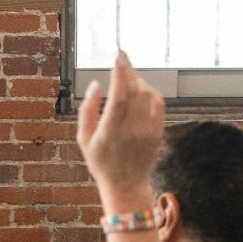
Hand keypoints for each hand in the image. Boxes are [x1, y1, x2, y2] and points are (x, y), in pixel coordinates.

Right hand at [76, 51, 165, 211]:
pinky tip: (140, 89)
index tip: (117, 58)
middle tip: (122, 57)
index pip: (119, 97)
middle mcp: (131, 131)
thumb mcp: (84, 139)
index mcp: (110, 132)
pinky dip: (150, 91)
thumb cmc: (101, 161)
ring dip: (137, 80)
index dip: (119, 74)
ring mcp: (147, 132)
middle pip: (134, 91)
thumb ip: (87, 111)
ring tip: (127, 76)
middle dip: (128, 70)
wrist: (126, 184)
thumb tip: (95, 84)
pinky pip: (158, 103)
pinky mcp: (158, 132)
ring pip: (147, 94)